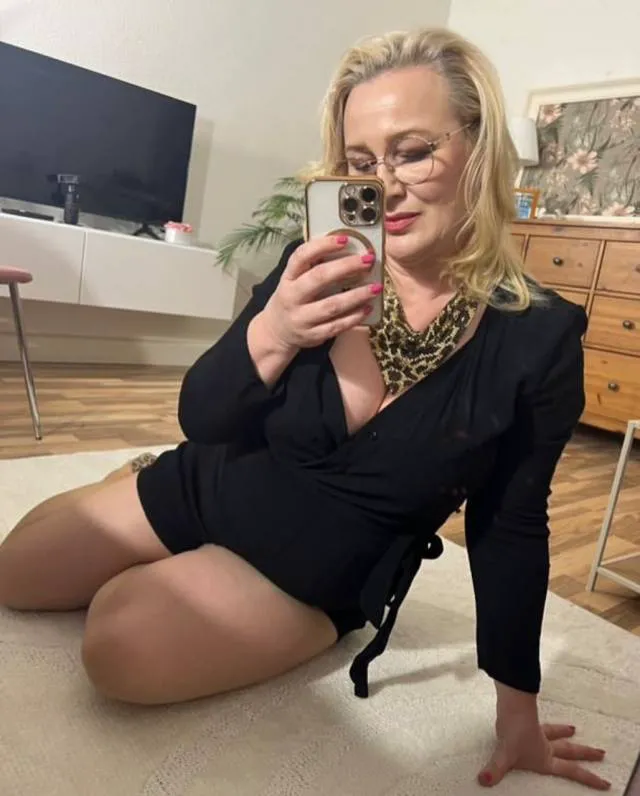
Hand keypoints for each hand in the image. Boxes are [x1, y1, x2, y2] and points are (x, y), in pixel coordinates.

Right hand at [260, 235, 378, 351]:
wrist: (278, 331)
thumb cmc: (293, 297)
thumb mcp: (294, 279)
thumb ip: (313, 265)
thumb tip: (344, 245)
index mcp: (288, 278)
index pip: (301, 256)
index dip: (322, 245)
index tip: (344, 239)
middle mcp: (292, 297)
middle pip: (318, 278)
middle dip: (345, 267)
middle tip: (367, 260)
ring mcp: (302, 318)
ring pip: (331, 305)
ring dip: (356, 295)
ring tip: (375, 287)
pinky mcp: (313, 335)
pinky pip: (336, 326)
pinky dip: (354, 317)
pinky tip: (367, 308)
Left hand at [478, 719, 609, 789]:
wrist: (512, 706)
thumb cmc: (513, 731)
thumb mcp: (505, 756)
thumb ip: (495, 770)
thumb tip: (483, 781)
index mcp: (545, 758)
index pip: (571, 771)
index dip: (588, 778)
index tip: (605, 782)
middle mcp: (545, 746)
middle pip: (570, 751)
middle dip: (586, 753)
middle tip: (602, 753)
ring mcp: (538, 733)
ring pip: (557, 734)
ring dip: (565, 733)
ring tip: (573, 729)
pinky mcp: (529, 722)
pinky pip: (543, 725)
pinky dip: (548, 725)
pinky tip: (542, 722)